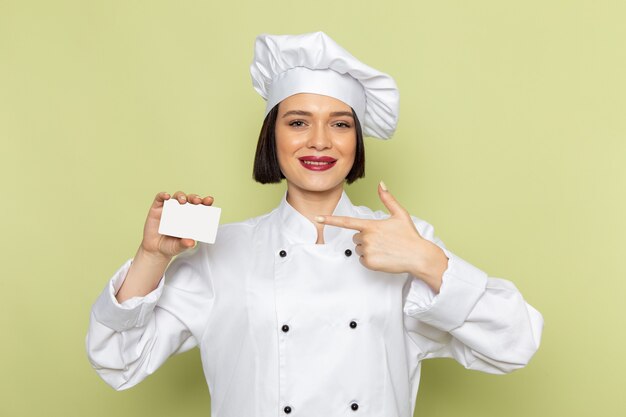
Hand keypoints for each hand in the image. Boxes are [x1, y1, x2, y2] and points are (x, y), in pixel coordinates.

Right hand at [140, 191, 214, 260]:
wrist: (155, 250)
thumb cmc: (171, 246)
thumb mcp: (179, 247)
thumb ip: (185, 244)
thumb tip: (191, 242)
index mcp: (191, 218)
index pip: (201, 207)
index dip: (205, 202)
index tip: (209, 200)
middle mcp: (182, 210)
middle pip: (190, 199)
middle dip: (194, 198)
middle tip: (197, 201)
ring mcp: (170, 208)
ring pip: (177, 196)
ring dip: (181, 196)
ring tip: (182, 201)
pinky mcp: (157, 208)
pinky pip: (160, 198)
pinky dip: (163, 195)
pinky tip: (166, 196)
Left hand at [316, 182, 446, 291]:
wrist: (418, 256)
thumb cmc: (409, 235)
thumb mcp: (400, 214)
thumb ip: (387, 199)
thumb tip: (381, 183)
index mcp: (371, 225)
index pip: (346, 221)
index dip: (330, 220)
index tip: (317, 218)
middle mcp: (367, 237)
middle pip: (355, 237)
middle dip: (365, 238)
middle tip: (383, 240)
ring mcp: (367, 250)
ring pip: (358, 249)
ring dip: (368, 249)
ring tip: (384, 248)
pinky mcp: (369, 262)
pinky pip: (362, 260)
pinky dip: (370, 259)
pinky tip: (383, 257)